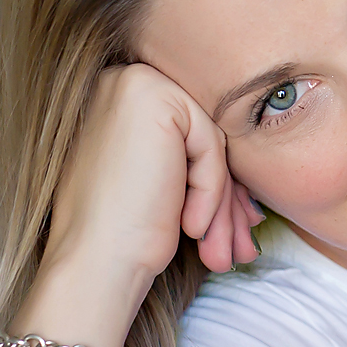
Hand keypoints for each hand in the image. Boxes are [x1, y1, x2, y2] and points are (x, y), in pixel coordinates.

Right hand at [41, 64, 265, 322]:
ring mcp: (134, 83)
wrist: (96, 265)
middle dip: (226, 199)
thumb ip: (195, 163)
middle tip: (239, 248)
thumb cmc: (125, 237)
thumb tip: (250, 187)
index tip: (231, 231)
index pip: (189, 138)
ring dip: (223, 205)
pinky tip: (191, 227)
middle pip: (202, 138)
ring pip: (212, 144)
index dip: (215, 187)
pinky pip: (211, 146)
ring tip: (222, 254)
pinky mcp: (153, 97)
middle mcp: (120, 80)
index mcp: (117, 99)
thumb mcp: (164, 187)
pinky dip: (210, 191)